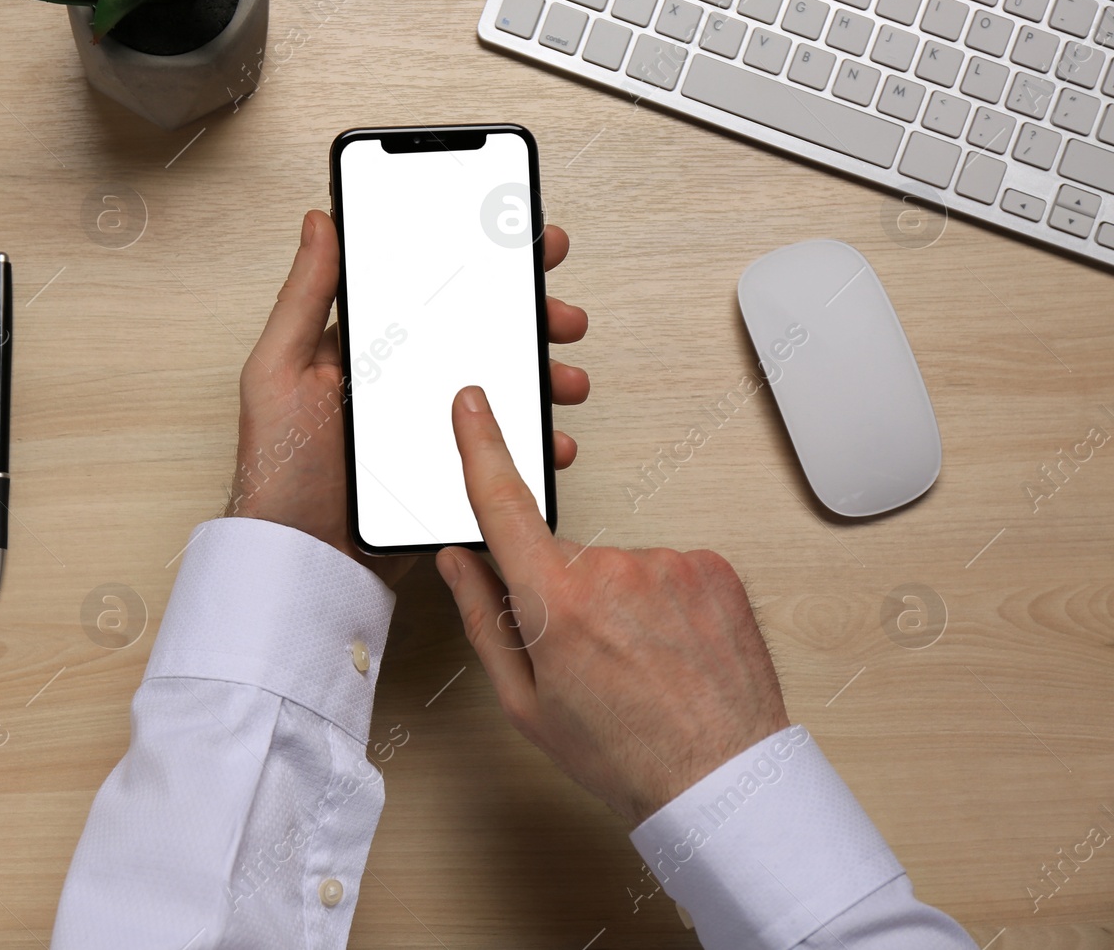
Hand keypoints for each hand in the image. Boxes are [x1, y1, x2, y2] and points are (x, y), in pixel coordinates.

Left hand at [226, 210, 590, 581]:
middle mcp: (402, 382)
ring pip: (501, 387)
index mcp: (365, 348)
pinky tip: (552, 438)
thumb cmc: (277, 471)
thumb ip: (303, 297)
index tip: (521, 237)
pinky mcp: (449, 472)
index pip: (428, 287)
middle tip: (560, 314)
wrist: (301, 562)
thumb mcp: (278, 371)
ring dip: (543, 375)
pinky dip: (535, 439)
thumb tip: (320, 220)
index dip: (478, 260)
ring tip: (565, 380)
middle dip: (529, 317)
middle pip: (478, 333)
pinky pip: (502, 447)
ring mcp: (430, 427)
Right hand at [435, 388, 789, 825]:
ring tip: (642, 664)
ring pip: (619, 566)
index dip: (481, 445)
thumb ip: (484, 618)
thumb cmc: (625, 754)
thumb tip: (458, 562)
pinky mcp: (712, 566)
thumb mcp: (526, 702)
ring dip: (620, 601)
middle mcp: (614, 568)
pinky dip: (663, 602)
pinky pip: (666, 569)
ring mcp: (669, 562)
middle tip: (589, 658)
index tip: (472, 405)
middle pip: (563, 556)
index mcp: (556, 602)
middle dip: (563, 593)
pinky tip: (673, 650)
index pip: (503, 504)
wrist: (723, 777)